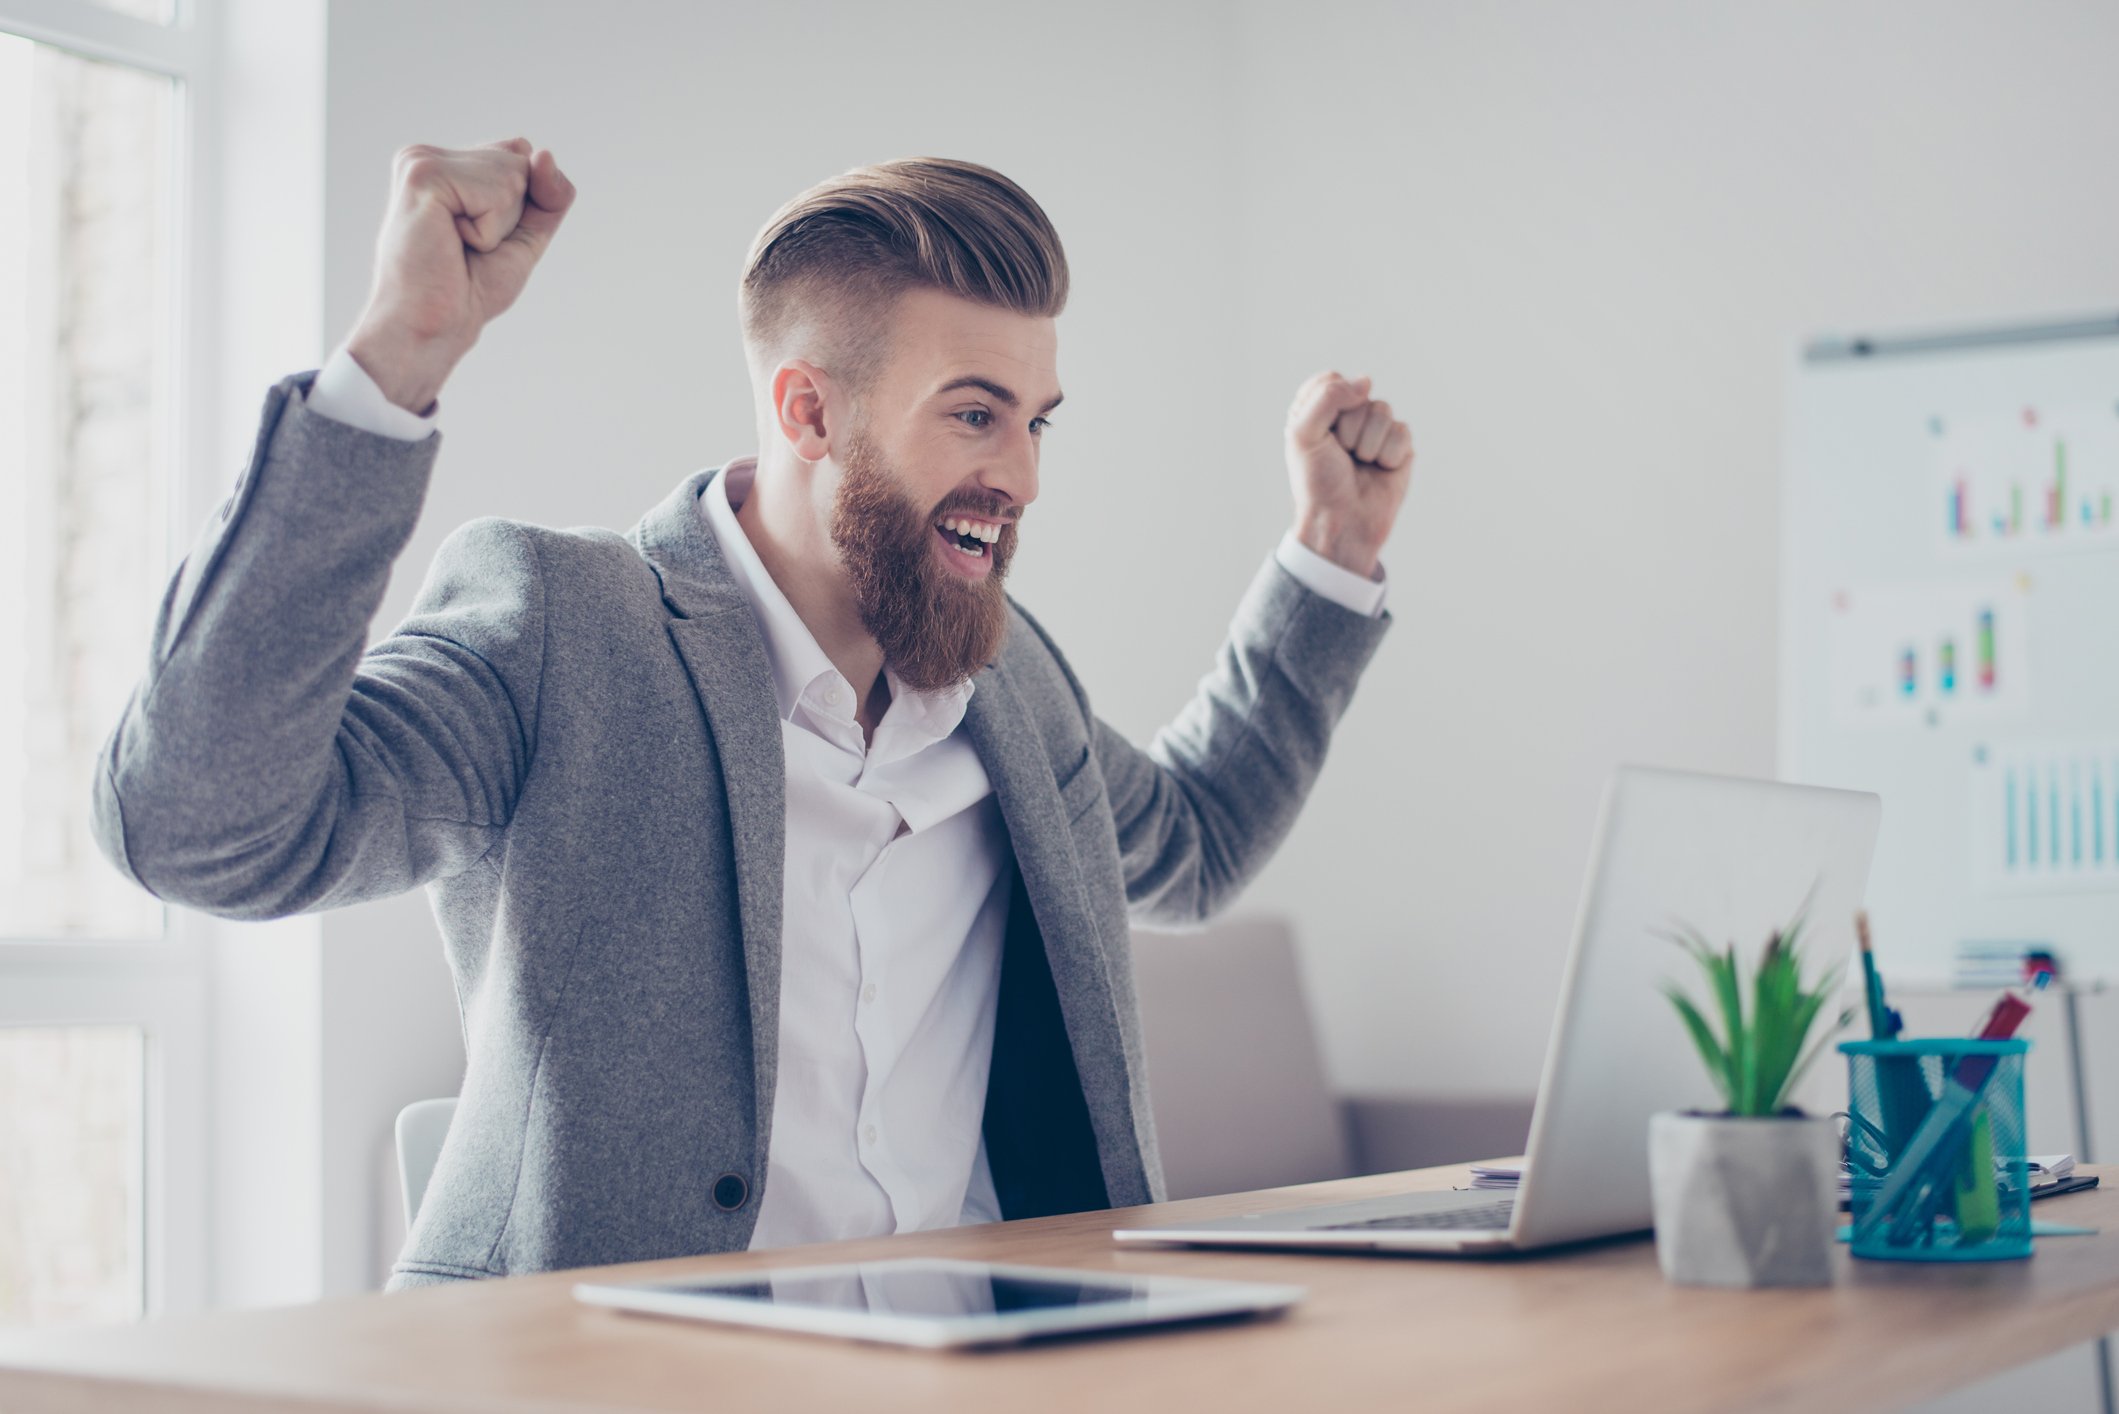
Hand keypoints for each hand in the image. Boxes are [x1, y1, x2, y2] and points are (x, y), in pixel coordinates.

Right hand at [344, 138, 576, 413]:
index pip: (522, 156)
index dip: (523, 206)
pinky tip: (452, 243)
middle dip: (512, 217)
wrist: (434, 327)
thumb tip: (543, 153)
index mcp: (445, 163)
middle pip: (522, 162)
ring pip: (513, 176)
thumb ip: (548, 193)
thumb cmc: (470, 288)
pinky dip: (488, 231)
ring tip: (457, 246)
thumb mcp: (525, 233)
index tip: (478, 239)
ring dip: (499, 226)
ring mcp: (421, 160)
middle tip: (466, 247)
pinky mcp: (423, 175)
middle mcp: (428, 155)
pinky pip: (498, 192)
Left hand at [1283, 371, 1413, 577]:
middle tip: (1340, 456)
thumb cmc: (1318, 482)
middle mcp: (1347, 416)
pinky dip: (1387, 456)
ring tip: (1359, 465)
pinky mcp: (1399, 446)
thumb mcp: (1304, 434)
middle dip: (1348, 429)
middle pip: (1360, 394)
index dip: (1328, 404)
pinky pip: (1402, 431)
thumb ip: (1327, 397)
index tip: (1320, 434)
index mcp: (1318, 411)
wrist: (1342, 522)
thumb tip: (1366, 381)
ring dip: (1367, 444)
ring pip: (1382, 411)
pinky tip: (1379, 471)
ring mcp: (1375, 430)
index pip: (1330, 379)